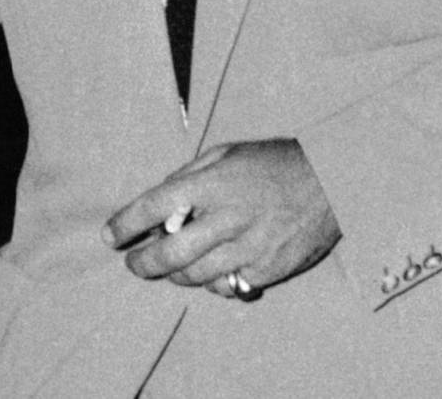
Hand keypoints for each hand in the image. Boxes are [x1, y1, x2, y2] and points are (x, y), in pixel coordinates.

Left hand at [102, 138, 340, 299]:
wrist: (331, 181)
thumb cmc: (274, 162)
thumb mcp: (226, 152)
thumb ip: (190, 175)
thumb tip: (160, 198)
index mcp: (211, 184)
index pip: (153, 206)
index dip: (125, 224)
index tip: (110, 236)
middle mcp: (226, 219)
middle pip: (169, 254)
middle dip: (142, 264)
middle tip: (134, 264)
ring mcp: (248, 248)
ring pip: (195, 276)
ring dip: (175, 274)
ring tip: (170, 267)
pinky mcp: (267, 270)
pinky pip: (227, 288)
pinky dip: (213, 284)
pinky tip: (212, 272)